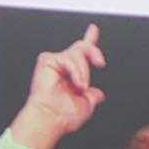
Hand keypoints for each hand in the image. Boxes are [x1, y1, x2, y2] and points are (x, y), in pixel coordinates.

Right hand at [9, 23, 105, 148]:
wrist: (50, 119)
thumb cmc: (63, 116)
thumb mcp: (86, 106)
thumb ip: (92, 96)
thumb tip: (99, 94)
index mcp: (72, 76)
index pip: (82, 55)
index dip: (89, 40)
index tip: (93, 29)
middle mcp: (63, 67)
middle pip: (82, 47)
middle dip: (94, 51)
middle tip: (100, 63)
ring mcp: (55, 62)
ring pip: (78, 53)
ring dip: (84, 72)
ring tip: (81, 86)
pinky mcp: (47, 60)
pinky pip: (69, 58)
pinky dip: (76, 71)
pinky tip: (76, 83)